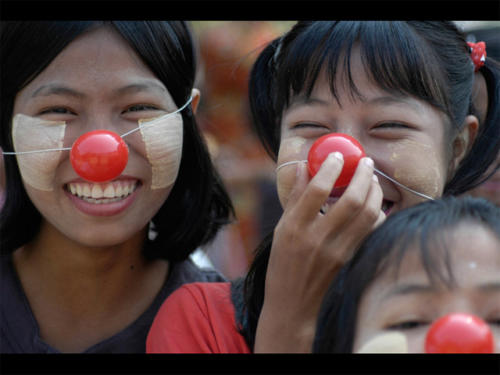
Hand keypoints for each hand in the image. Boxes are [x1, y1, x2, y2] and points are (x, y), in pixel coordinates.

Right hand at [254, 153, 384, 352]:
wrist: (293, 306)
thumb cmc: (283, 264)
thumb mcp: (282, 229)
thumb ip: (295, 197)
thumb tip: (303, 166)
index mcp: (295, 228)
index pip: (317, 190)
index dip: (330, 168)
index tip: (337, 155)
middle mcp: (317, 239)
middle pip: (351, 200)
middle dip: (363, 175)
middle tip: (365, 162)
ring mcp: (338, 252)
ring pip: (368, 215)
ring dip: (374, 192)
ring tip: (372, 179)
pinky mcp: (351, 260)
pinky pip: (371, 232)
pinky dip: (377, 214)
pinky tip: (373, 205)